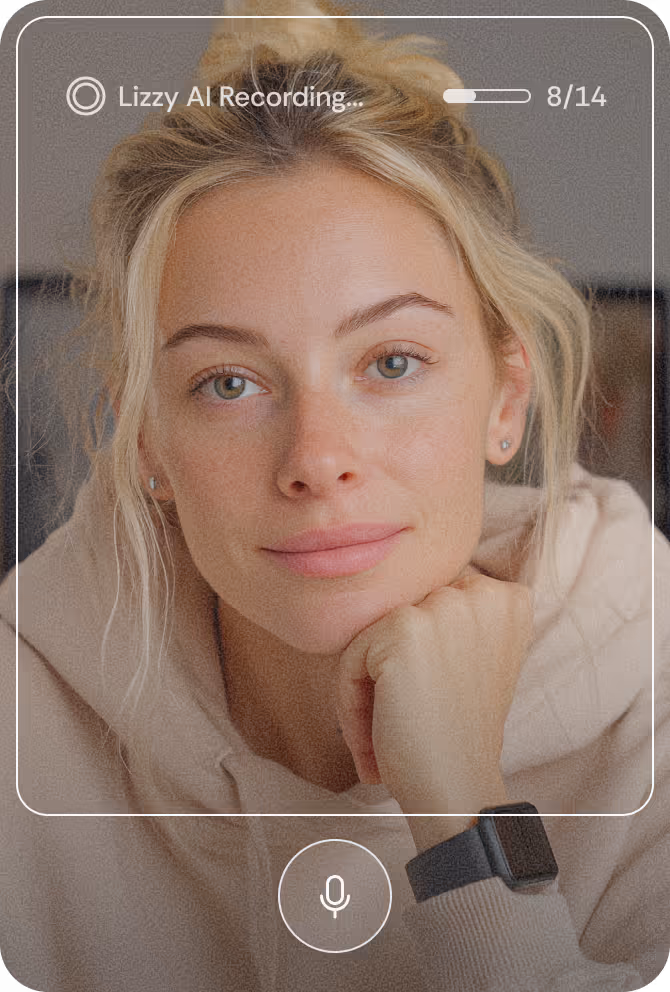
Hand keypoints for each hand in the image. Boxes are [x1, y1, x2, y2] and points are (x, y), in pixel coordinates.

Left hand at [335, 566, 532, 815]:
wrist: (458, 789)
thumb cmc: (458, 734)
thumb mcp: (475, 660)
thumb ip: (452, 621)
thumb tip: (388, 593)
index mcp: (506, 598)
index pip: (429, 605)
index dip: (416, 658)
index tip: (421, 703)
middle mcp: (481, 593)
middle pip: (399, 618)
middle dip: (387, 672)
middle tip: (395, 724)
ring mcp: (443, 607)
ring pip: (371, 637)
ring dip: (363, 689)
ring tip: (380, 736)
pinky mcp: (404, 630)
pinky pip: (350, 657)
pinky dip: (349, 702)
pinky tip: (372, 742)